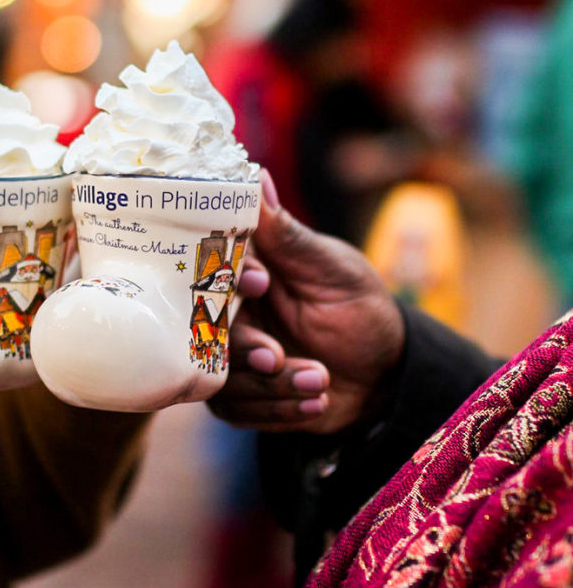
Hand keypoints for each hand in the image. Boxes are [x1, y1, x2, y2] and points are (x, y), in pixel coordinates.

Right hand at [208, 170, 403, 433]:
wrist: (383, 375)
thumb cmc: (360, 309)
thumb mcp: (332, 269)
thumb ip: (288, 235)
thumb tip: (256, 175)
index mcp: (244, 273)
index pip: (212, 268)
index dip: (229, 276)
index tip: (262, 283)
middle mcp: (227, 313)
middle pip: (204, 328)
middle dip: (244, 347)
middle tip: (278, 357)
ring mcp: (228, 358)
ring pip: (220, 378)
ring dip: (272, 385)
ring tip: (319, 381)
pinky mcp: (238, 398)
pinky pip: (237, 412)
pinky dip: (279, 411)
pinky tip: (317, 402)